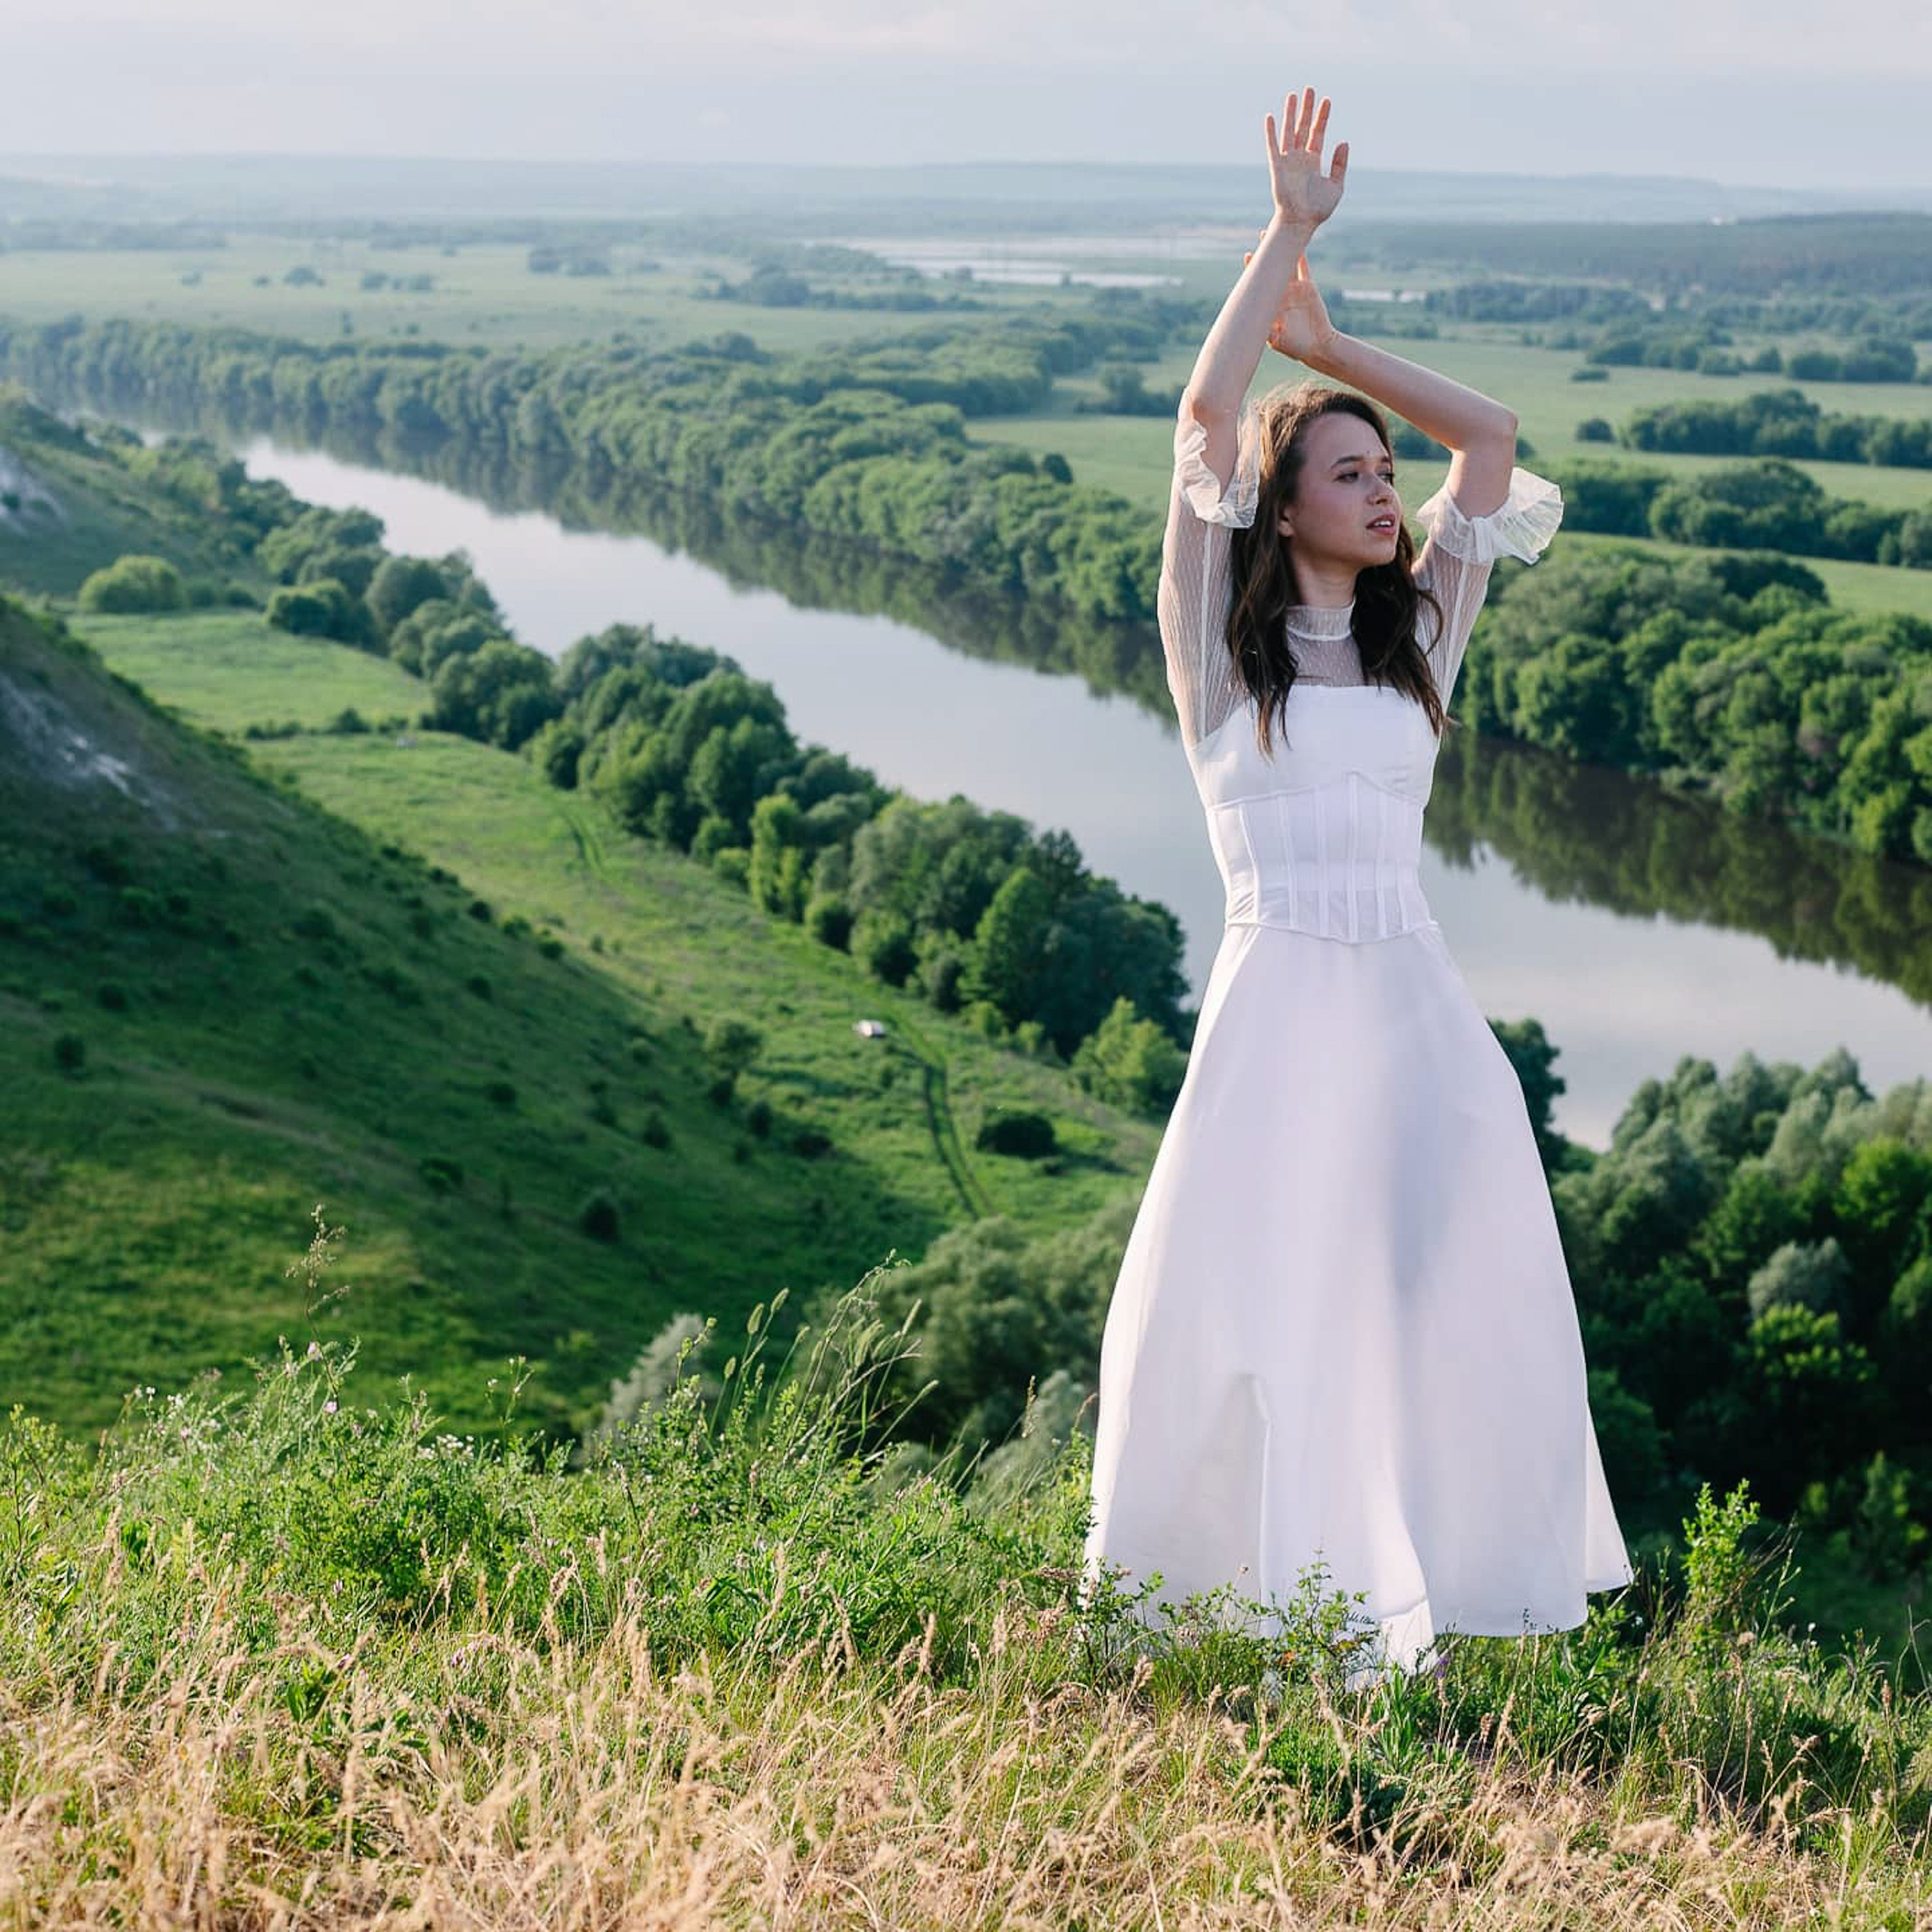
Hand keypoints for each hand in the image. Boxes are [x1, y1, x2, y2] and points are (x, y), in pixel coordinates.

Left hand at [1242, 241, 1337, 363]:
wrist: (1318, 346)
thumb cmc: (1296, 347)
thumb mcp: (1278, 342)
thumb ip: (1267, 334)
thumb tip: (1256, 328)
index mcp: (1271, 304)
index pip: (1260, 283)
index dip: (1253, 270)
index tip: (1247, 257)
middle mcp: (1280, 293)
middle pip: (1272, 269)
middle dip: (1266, 253)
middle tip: (1262, 236)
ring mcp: (1294, 289)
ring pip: (1287, 265)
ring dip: (1284, 249)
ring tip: (1277, 231)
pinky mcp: (1308, 287)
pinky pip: (1304, 268)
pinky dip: (1301, 257)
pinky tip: (1299, 243)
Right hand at [1264, 86, 1348, 230]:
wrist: (1301, 223)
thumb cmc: (1318, 210)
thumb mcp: (1336, 185)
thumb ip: (1340, 164)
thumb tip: (1344, 142)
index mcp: (1313, 161)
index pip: (1318, 133)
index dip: (1322, 117)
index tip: (1327, 100)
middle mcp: (1299, 158)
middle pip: (1303, 127)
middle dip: (1307, 108)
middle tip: (1309, 89)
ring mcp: (1287, 161)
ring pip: (1289, 132)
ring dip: (1290, 113)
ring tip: (1293, 95)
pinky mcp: (1276, 167)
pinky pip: (1273, 147)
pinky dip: (1271, 132)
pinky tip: (1270, 117)